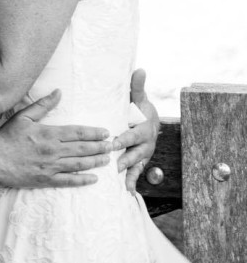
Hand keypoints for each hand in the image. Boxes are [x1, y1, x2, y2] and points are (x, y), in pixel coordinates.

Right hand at [0, 90, 112, 187]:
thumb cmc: (7, 136)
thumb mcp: (24, 116)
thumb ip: (43, 105)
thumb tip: (59, 92)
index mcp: (49, 133)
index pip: (78, 132)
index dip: (94, 132)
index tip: (105, 132)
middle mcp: (54, 150)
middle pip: (82, 148)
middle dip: (99, 147)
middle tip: (112, 146)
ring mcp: (51, 166)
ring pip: (79, 164)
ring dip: (95, 161)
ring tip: (107, 160)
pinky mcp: (46, 180)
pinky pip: (68, 181)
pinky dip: (82, 180)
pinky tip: (93, 179)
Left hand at [112, 68, 159, 194]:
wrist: (151, 120)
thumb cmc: (140, 108)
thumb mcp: (139, 97)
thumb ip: (137, 86)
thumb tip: (139, 69)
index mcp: (143, 127)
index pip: (133, 134)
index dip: (124, 138)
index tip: (113, 142)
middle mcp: (145, 143)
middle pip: (134, 152)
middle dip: (123, 158)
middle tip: (111, 164)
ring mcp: (143, 154)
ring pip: (135, 165)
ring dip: (127, 173)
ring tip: (117, 181)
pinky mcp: (139, 162)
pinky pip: (136, 174)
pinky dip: (132, 183)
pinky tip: (127, 193)